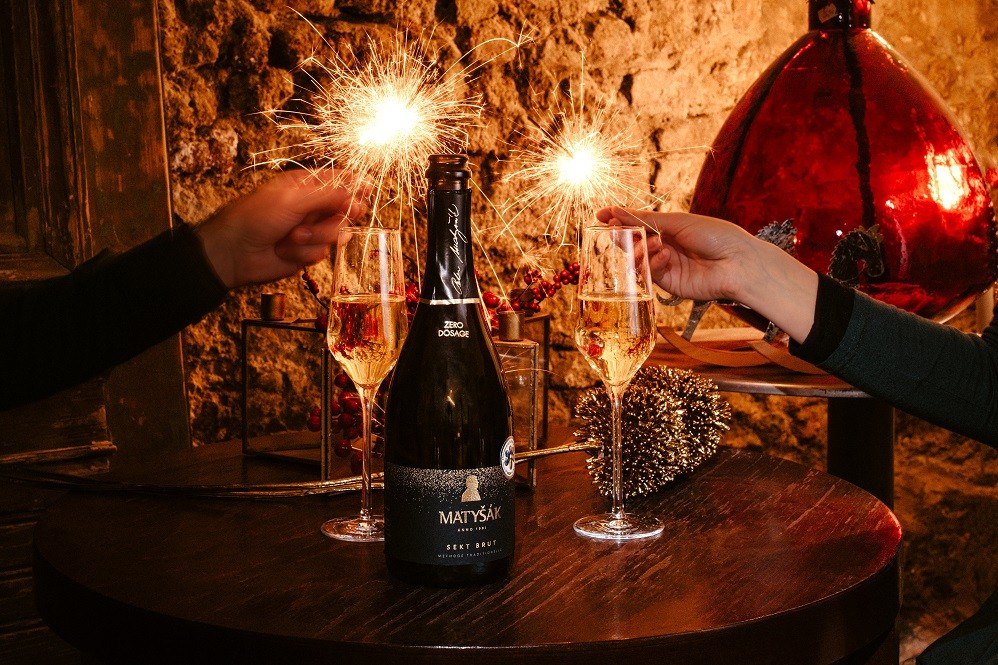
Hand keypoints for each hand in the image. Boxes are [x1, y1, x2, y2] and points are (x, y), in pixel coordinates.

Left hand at [196, 170, 364, 288]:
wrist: (234, 252)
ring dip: (315, 237)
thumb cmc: (256, 217)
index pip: (339, 180)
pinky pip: (321, 252)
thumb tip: (359, 187)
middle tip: (338, 214)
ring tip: (291, 236)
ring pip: (336, 234)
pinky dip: (303, 253)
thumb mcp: (293, 199)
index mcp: (306, 185)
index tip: (368, 188)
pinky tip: (285, 250)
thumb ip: (328, 194)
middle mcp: (311, 207)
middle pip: (345, 210)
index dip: (356, 184)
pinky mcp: (306, 252)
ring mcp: (310, 230)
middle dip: (336, 216)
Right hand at [596, 207, 819, 341]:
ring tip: (648, 244)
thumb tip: (616, 211)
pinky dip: (651, 263)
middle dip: (623, 236)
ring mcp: (667, 266)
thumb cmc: (716, 236)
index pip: (638, 223)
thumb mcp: (679, 222)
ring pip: (637, 259)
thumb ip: (647, 220)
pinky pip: (649, 273)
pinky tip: (663, 255)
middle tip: (614, 231)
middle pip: (634, 242)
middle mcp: (667, 247)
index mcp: (671, 228)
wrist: (738, 263)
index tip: (600, 215)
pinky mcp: (669, 284)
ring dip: (638, 250)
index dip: (619, 219)